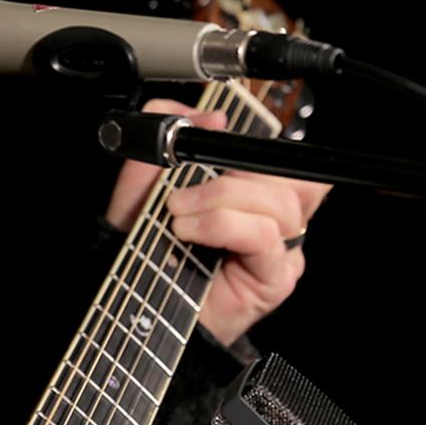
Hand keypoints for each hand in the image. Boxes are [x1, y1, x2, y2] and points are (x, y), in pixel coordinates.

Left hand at [104, 98, 329, 346]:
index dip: (252, 140)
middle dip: (231, 173)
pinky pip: (265, 235)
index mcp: (252, 191)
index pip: (281, 154)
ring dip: (221, 200)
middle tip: (183, 192)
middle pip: (291, 173)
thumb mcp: (144, 182)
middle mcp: (274, 219)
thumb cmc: (145, 252)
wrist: (135, 309)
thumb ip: (165, 136)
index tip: (210, 139)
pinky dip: (223, 225)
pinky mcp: (275, 277)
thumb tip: (205, 115)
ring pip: (280, 202)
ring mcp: (280, 249)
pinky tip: (190, 233)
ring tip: (179, 216)